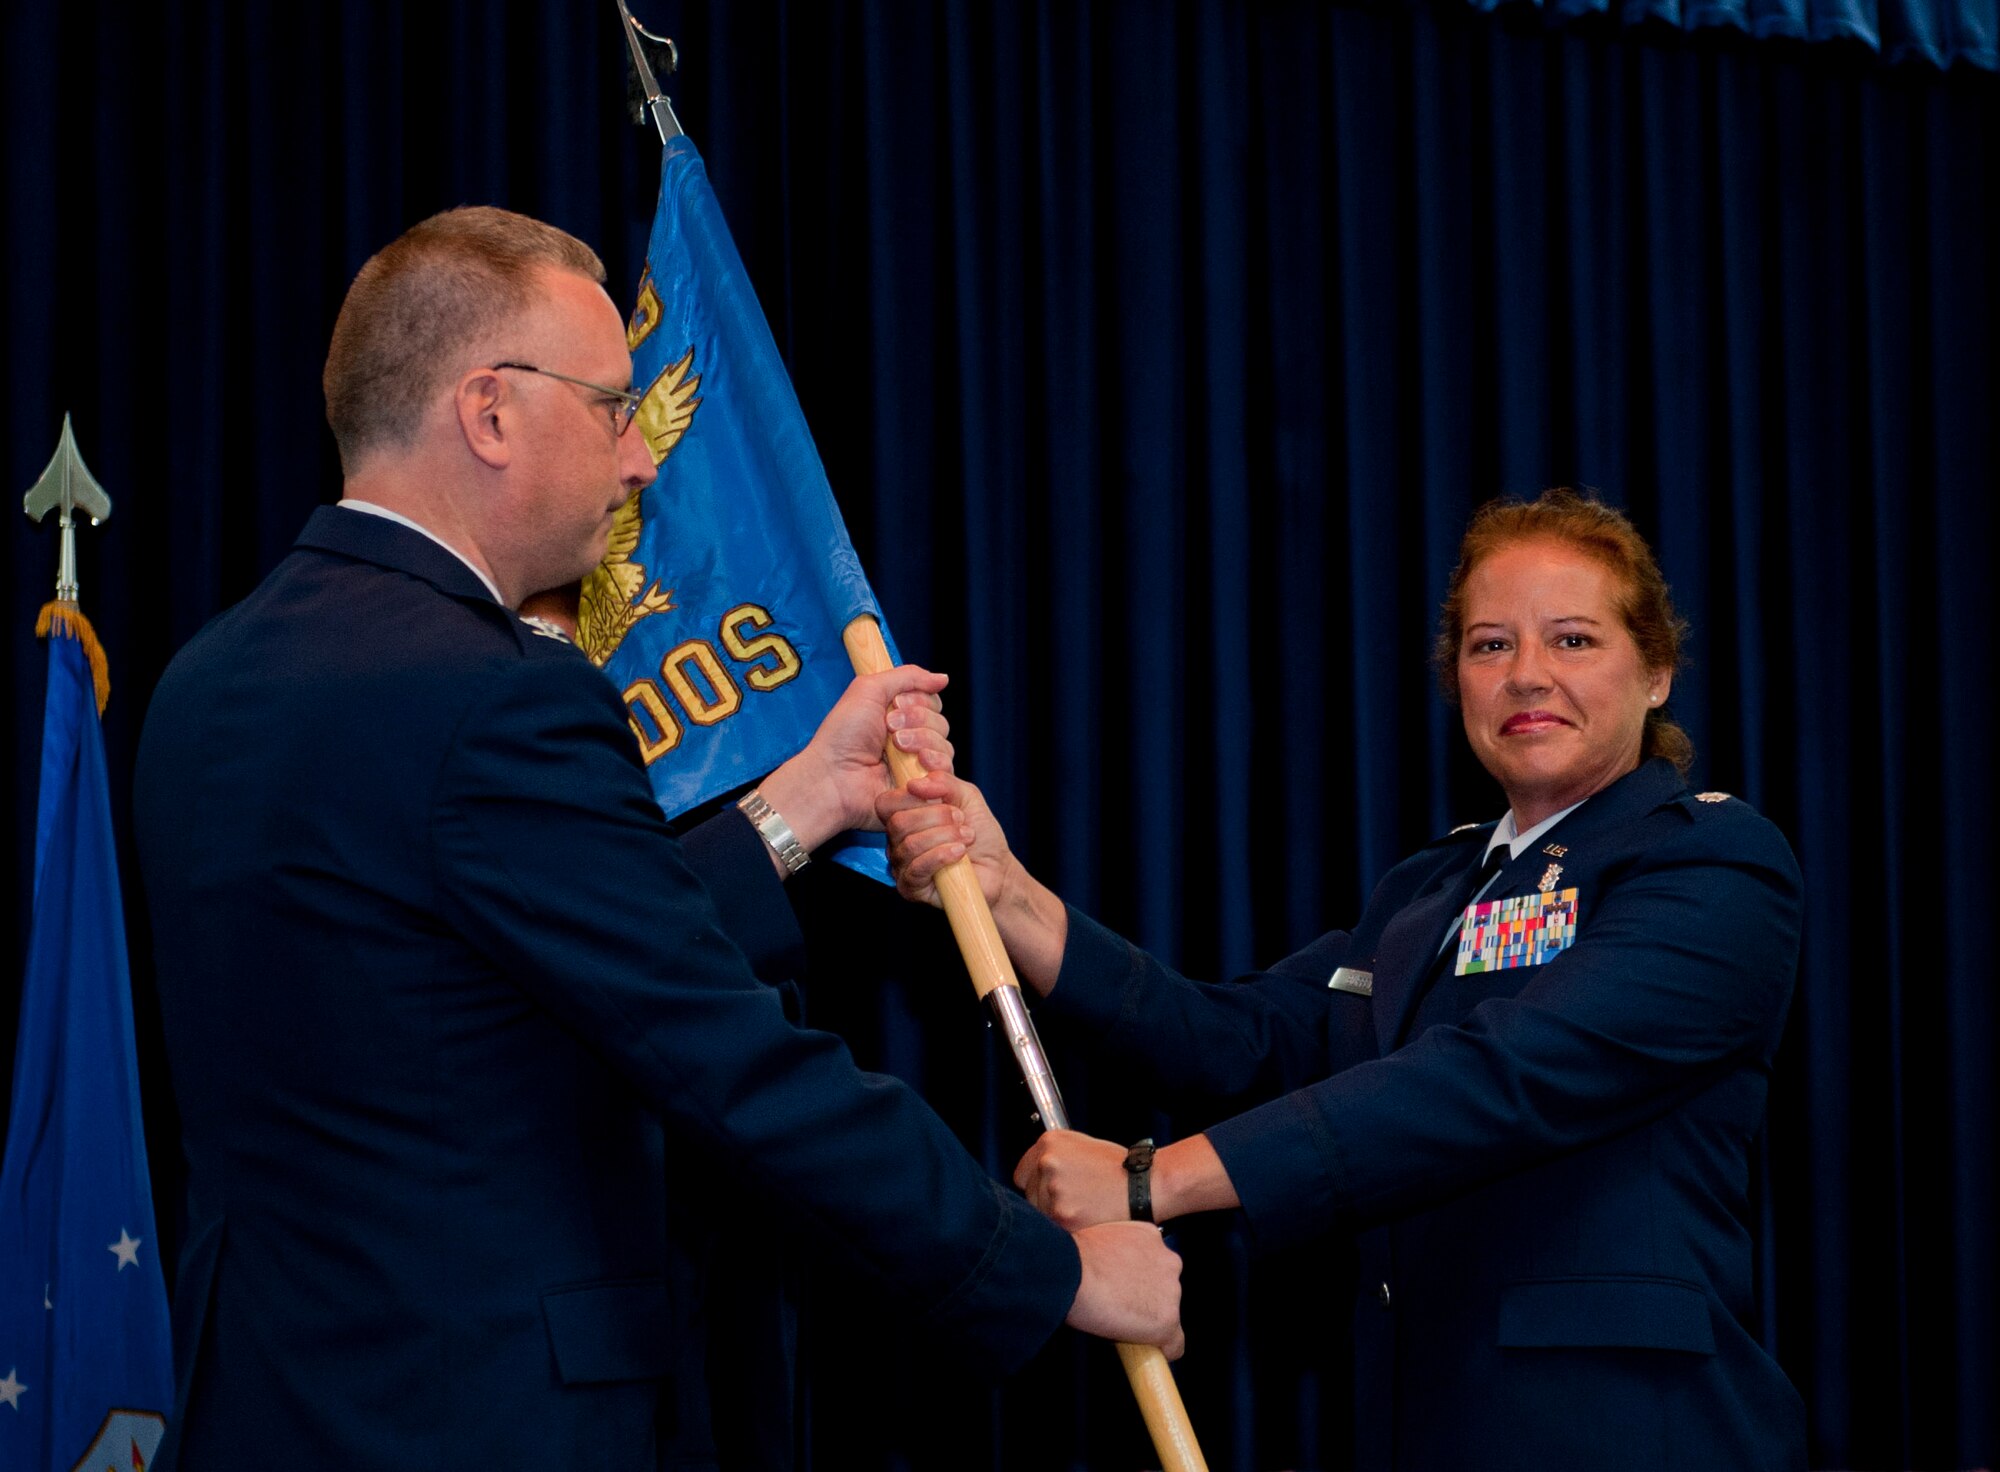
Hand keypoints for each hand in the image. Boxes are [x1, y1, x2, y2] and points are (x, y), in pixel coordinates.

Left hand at [758, 666, 953, 851]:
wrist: (834, 777)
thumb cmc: (842, 737)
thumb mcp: (869, 690)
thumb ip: (908, 676)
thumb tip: (942, 677)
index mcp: (900, 717)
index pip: (932, 703)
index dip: (919, 701)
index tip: (896, 705)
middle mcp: (911, 740)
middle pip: (942, 724)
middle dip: (917, 721)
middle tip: (889, 729)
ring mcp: (916, 766)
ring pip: (945, 747)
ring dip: (921, 742)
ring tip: (895, 749)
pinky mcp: (921, 789)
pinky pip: (945, 775)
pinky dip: (931, 767)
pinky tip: (912, 767)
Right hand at [876, 772, 1011, 908]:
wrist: (997, 868)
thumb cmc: (979, 833)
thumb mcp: (967, 796)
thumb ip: (943, 780)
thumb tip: (916, 782)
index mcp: (905, 816)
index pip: (886, 803)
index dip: (910, 796)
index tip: (942, 796)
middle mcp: (898, 841)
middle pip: (898, 822)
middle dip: (936, 816)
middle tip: (960, 818)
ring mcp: (902, 865)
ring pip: (910, 844)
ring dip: (945, 836)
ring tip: (966, 837)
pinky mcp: (910, 888)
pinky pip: (916, 868)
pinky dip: (942, 856)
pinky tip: (959, 853)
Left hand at [1015, 1129, 1129, 1230]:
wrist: (1144, 1187)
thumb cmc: (1119, 1168)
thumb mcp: (1084, 1145)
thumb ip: (1056, 1155)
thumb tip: (1035, 1169)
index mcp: (1050, 1143)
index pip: (1021, 1173)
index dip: (1036, 1185)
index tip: (1048, 1190)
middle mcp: (1047, 1163)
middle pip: (1029, 1195)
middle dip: (1046, 1201)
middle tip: (1073, 1200)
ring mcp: (1052, 1190)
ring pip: (1040, 1213)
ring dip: (1056, 1215)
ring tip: (1083, 1208)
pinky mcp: (1062, 1215)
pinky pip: (1053, 1228)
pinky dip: (1067, 1227)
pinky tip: (1085, 1217)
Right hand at [1066, 1221, 1184, 1359]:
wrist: (1069, 1273)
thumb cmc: (1071, 1256)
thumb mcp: (1099, 1240)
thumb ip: (1114, 1253)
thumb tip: (1106, 1272)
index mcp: (1151, 1236)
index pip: (1155, 1264)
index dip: (1137, 1281)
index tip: (1121, 1290)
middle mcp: (1169, 1261)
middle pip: (1165, 1290)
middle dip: (1145, 1299)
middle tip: (1116, 1307)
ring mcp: (1171, 1292)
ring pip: (1168, 1315)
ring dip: (1148, 1321)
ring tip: (1117, 1323)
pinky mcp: (1167, 1321)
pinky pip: (1174, 1345)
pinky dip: (1159, 1351)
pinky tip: (1140, 1353)